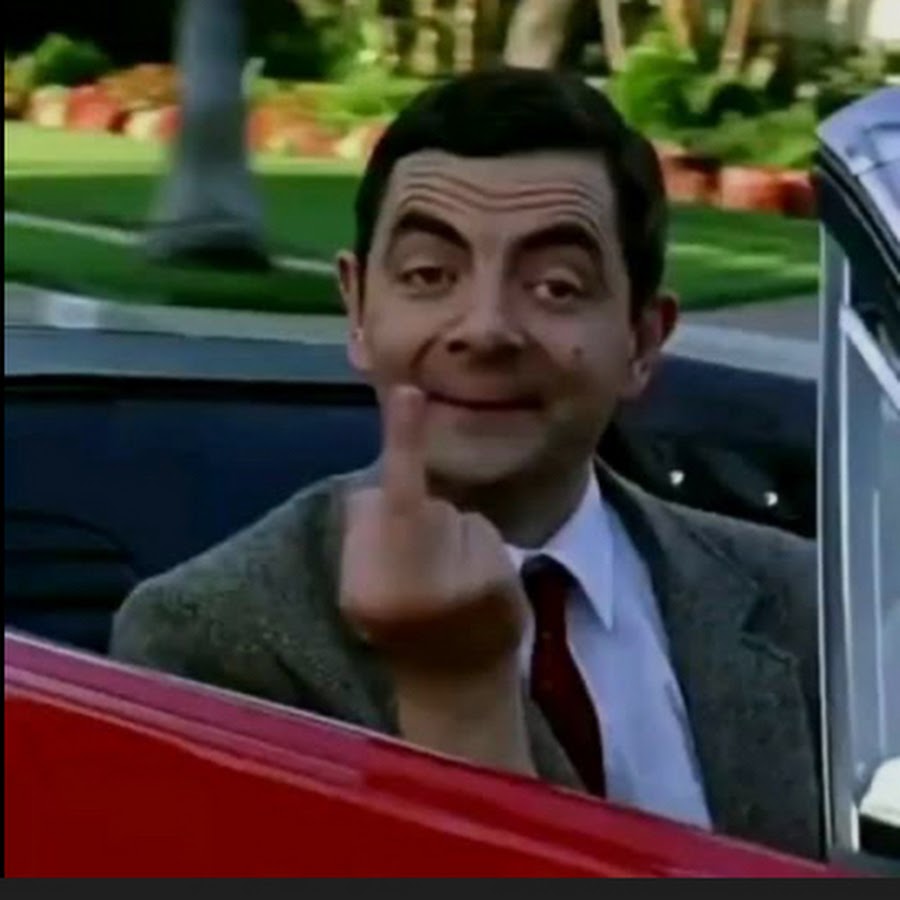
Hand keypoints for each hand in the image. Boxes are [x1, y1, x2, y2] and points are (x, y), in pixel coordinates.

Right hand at [340, 385, 532, 773]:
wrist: (453, 688)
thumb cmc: (402, 626)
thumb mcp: (362, 587)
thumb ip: (368, 531)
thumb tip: (385, 483)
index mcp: (361, 586)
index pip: (382, 500)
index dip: (401, 441)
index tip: (410, 392)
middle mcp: (405, 584)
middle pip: (417, 502)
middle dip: (423, 521)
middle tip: (424, 573)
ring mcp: (456, 586)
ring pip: (456, 516)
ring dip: (455, 537)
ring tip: (452, 586)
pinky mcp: (495, 587)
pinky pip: (485, 535)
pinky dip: (483, 553)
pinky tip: (479, 592)